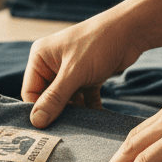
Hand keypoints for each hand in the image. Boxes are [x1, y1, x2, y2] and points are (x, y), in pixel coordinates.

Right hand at [22, 13, 145, 128]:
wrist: (131, 31)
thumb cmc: (98, 44)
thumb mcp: (74, 73)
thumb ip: (54, 98)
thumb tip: (36, 122)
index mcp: (40, 57)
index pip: (30, 91)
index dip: (39, 110)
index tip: (49, 130)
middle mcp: (52, 63)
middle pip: (48, 97)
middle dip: (59, 113)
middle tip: (69, 130)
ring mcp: (70, 70)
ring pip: (67, 100)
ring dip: (76, 113)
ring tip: (84, 127)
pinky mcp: (87, 76)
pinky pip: (83, 98)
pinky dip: (89, 109)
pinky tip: (97, 120)